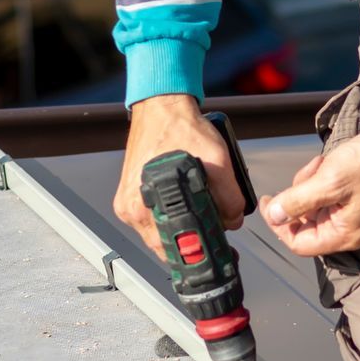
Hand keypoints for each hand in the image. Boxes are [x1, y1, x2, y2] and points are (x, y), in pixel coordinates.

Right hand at [114, 94, 245, 257]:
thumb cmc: (181, 128)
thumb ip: (230, 197)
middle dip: (190, 239)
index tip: (212, 253)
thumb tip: (232, 222)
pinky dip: (168, 214)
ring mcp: (127, 203)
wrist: (161, 107)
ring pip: (158, 233)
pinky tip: (181, 199)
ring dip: (179, 227)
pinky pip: (151, 218)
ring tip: (196, 206)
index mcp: (145, 205)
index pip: (171, 250)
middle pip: (165, 245)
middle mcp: (131, 208)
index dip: (196, 253)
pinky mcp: (127, 196)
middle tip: (211, 227)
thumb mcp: (218, 160)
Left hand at [260, 109, 359, 256]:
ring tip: (323, 163)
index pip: (299, 243)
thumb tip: (274, 215)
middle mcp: (352, 228)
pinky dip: (325, 177)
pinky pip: (331, 192)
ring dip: (311, 183)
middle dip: (298, 197)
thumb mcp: (329, 181)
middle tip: (307, 174)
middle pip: (307, 223)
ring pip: (318, 205)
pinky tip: (331, 161)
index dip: (279, 224)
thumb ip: (297, 202)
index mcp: (345, 234)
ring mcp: (358, 211)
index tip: (268, 202)